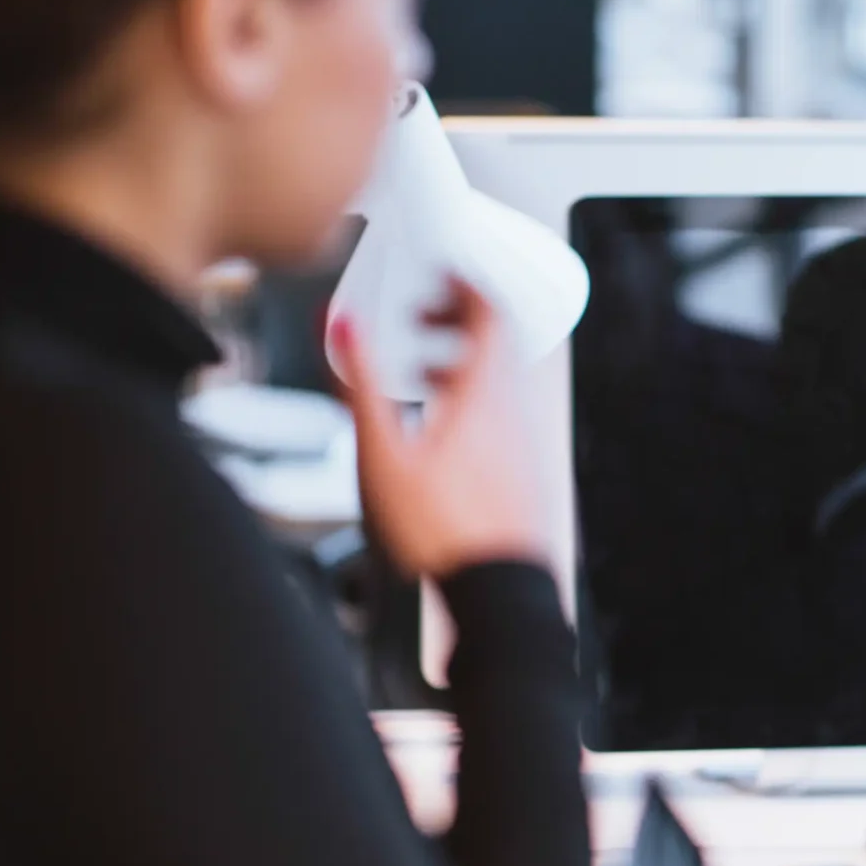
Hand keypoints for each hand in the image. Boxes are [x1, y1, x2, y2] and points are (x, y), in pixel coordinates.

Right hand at [332, 279, 552, 578]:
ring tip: (422, 373)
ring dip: (463, 363)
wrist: (498, 594)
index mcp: (484, 395)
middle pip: (498, 344)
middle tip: (421, 317)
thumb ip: (360, 382)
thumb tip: (340, 322)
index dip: (465, 282)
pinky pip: (503, 416)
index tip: (439, 270)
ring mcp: (525, 444)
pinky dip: (474, 400)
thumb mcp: (383, 452)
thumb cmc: (441, 529)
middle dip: (458, 320)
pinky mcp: (524, 474)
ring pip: (500, 382)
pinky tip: (442, 430)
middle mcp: (515, 413)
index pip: (489, 312)